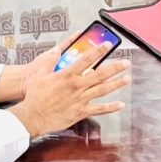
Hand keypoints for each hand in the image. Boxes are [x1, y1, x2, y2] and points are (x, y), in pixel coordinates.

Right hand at [10, 39, 129, 138]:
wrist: (33, 116)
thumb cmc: (36, 95)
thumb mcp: (41, 73)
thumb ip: (51, 60)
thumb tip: (57, 50)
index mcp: (68, 75)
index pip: (86, 59)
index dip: (98, 51)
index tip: (108, 45)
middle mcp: (77, 86)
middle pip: (100, 74)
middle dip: (115, 67)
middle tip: (126, 63)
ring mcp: (80, 99)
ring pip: (103, 90)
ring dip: (116, 84)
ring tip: (127, 78)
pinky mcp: (81, 112)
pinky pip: (99, 109)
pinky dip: (111, 107)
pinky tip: (120, 104)